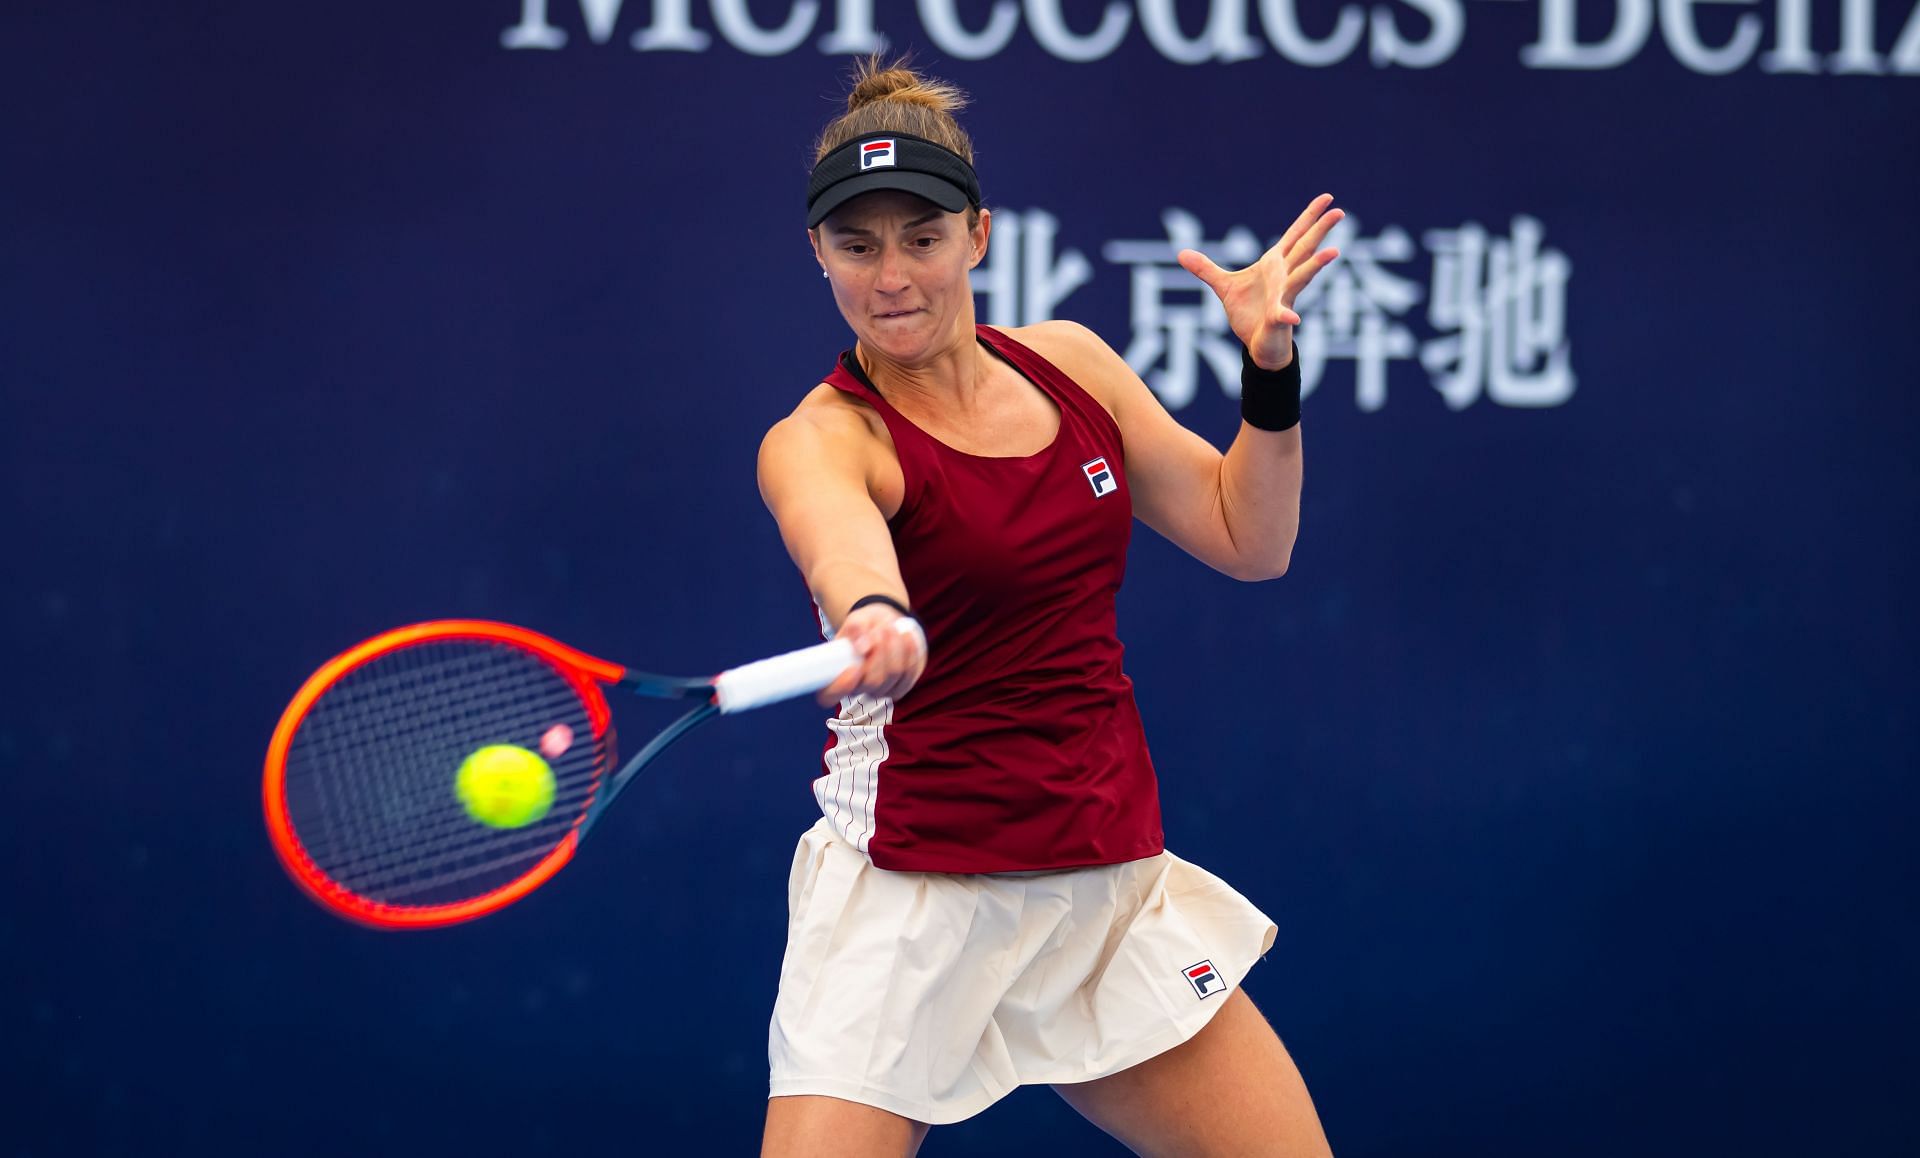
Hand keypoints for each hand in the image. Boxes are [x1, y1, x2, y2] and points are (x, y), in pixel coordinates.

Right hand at [817, 604, 927, 705]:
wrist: (882, 625)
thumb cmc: (864, 626)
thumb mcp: (856, 620)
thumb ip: (855, 630)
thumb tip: (863, 648)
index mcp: (835, 677)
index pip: (828, 696)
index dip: (840, 687)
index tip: (853, 667)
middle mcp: (857, 689)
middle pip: (872, 682)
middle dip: (879, 653)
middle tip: (880, 630)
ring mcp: (881, 691)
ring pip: (894, 675)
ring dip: (895, 648)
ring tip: (891, 628)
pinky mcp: (901, 686)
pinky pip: (910, 673)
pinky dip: (910, 652)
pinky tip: (906, 636)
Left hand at [1177, 194, 1342, 369]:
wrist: (1256, 344)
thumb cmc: (1249, 314)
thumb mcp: (1224, 287)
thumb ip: (1206, 269)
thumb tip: (1181, 253)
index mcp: (1275, 265)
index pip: (1295, 235)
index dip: (1309, 216)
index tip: (1328, 198)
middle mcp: (1284, 277)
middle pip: (1305, 249)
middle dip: (1321, 231)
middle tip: (1339, 212)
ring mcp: (1283, 297)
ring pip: (1302, 277)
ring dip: (1316, 265)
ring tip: (1334, 252)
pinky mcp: (1277, 318)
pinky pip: (1282, 315)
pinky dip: (1286, 316)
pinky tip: (1293, 318)